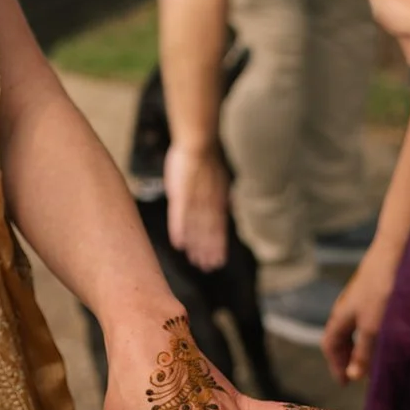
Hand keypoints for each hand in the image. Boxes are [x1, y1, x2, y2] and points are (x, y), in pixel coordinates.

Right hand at [164, 143, 229, 271]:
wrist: (198, 141)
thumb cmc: (206, 157)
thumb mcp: (220, 178)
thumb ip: (223, 194)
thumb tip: (230, 204)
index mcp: (219, 199)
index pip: (220, 228)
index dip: (218, 245)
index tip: (217, 261)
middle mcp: (209, 203)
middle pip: (209, 232)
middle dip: (208, 251)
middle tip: (207, 267)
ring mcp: (195, 200)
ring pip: (196, 228)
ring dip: (196, 246)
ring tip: (195, 261)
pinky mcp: (181, 195)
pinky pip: (180, 216)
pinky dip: (180, 231)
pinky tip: (179, 244)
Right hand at [322, 246, 398, 384]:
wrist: (398, 250)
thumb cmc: (383, 288)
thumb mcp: (373, 327)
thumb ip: (364, 352)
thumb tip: (354, 376)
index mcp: (341, 315)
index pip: (330, 344)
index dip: (336, 364)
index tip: (345, 381)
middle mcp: (348, 306)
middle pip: (341, 335)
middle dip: (348, 356)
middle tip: (358, 373)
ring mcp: (363, 296)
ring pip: (356, 326)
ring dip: (362, 344)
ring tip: (374, 357)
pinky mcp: (378, 289)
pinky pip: (369, 316)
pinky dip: (374, 331)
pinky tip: (388, 333)